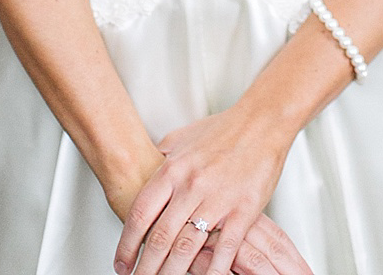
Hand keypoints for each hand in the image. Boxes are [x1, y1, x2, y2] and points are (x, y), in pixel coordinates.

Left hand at [113, 107, 293, 274]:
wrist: (261, 122)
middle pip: (159, 237)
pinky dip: (212, 271)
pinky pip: (224, 250)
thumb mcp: (182, 137)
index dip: (127, 243)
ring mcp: (217, 200)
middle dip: (145, 267)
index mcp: (173, 169)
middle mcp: (191, 186)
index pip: (140, 213)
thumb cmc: (223, 128)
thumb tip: (146, 168)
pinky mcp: (242, 211)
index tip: (121, 262)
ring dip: (171, 273)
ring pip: (186, 248)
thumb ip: (162, 156)